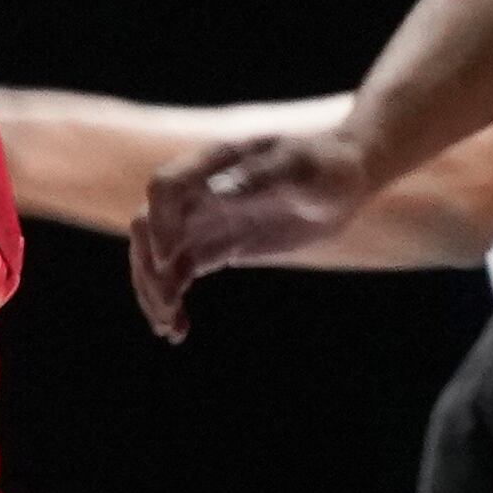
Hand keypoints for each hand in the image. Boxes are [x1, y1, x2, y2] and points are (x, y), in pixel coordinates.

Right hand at [130, 122, 375, 340]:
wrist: (344, 180)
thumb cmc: (327, 165)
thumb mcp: (302, 168)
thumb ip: (262, 176)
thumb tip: (219, 191)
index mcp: (215, 163)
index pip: (166, 187)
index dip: (158, 222)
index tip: (167, 260)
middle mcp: (199, 192)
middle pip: (147, 227)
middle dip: (148, 268)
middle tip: (169, 309)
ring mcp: (203, 221)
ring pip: (156, 258)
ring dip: (154, 293)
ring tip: (171, 330)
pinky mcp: (214, 248)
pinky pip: (177, 275)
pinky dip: (171, 301)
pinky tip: (179, 329)